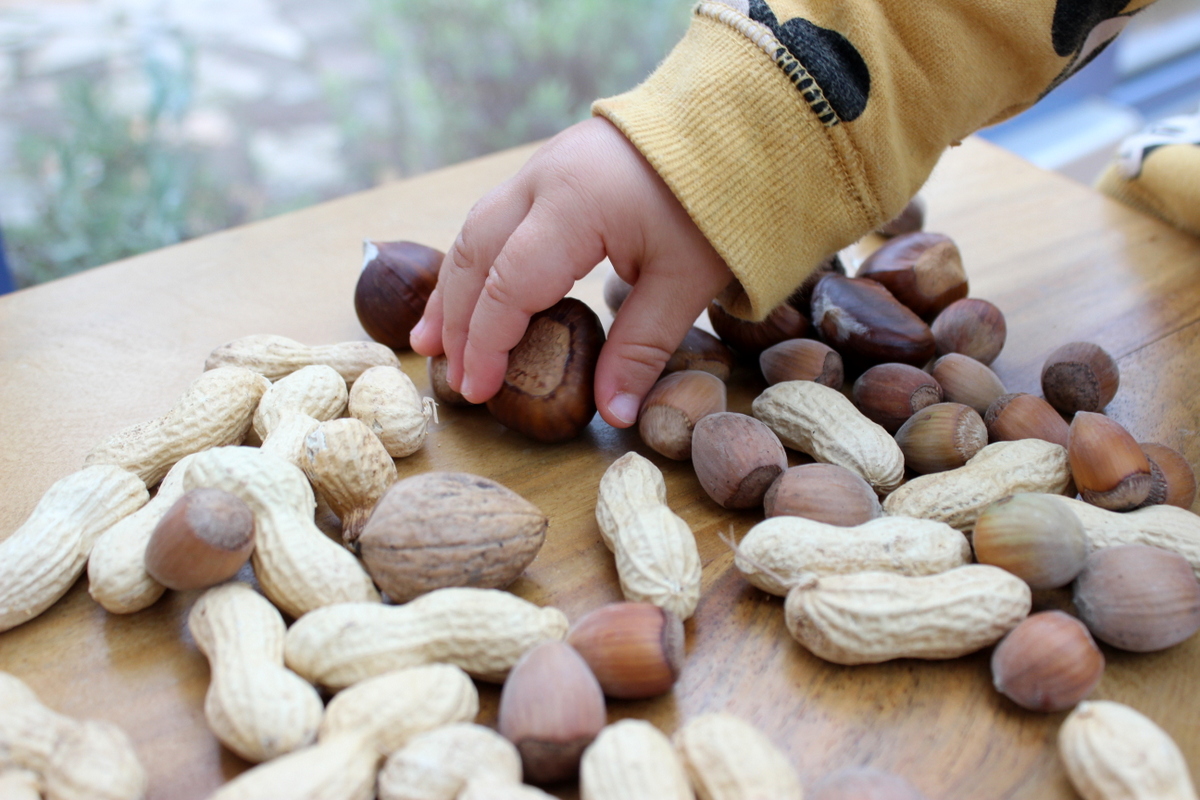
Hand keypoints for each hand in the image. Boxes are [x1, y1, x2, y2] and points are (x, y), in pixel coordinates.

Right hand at [410, 116, 733, 427]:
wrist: (734, 120)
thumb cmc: (716, 199)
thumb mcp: (685, 281)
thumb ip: (642, 348)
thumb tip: (614, 415)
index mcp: (571, 207)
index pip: (508, 286)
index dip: (487, 344)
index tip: (478, 390)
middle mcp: (541, 181)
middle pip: (476, 256)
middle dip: (458, 321)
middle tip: (451, 377)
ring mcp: (541, 168)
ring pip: (475, 232)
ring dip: (452, 289)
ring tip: (430, 340)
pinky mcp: (551, 168)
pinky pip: (495, 218)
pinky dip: (475, 261)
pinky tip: (467, 289)